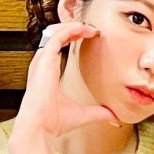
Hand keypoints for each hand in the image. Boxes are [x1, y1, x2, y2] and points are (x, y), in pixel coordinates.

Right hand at [16, 0, 115, 140]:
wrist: (40, 127)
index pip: (57, 46)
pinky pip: (56, 36)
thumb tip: (113, 116)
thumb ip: (97, 113)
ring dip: (72, 26)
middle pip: (55, 35)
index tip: (89, 36)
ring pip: (55, 32)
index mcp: (47, 72)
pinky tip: (83, 28)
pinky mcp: (44, 60)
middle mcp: (42, 64)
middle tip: (92, 29)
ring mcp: (42, 61)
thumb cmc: (52, 122)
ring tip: (89, 27)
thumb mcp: (81, 114)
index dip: (72, 38)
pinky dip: (69, 29)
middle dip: (72, 28)